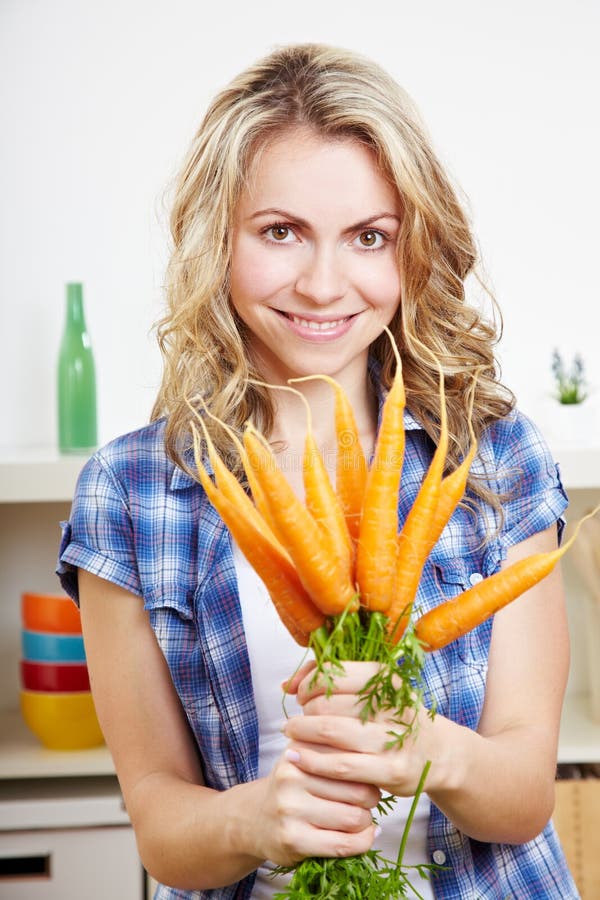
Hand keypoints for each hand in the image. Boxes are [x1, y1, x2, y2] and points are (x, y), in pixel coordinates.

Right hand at [252, 742, 380, 865]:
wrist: (254, 819)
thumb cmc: (293, 786)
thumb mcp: (307, 756)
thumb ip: (337, 749)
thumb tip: (378, 758)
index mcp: (300, 748)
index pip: (353, 757)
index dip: (369, 769)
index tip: (370, 774)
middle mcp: (292, 774)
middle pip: (359, 788)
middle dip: (372, 797)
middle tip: (368, 800)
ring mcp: (291, 808)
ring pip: (354, 817)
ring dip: (366, 822)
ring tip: (361, 818)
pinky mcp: (294, 839)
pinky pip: (344, 844)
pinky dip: (363, 842)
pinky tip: (365, 836)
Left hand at [282, 660, 440, 797]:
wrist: (437, 752)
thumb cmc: (393, 716)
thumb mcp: (373, 689)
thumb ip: (329, 679)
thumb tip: (287, 685)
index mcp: (386, 678)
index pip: (332, 673)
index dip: (308, 684)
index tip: (302, 694)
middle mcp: (392, 704)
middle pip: (327, 702)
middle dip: (304, 711)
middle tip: (298, 720)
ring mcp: (393, 738)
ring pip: (330, 731)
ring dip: (302, 734)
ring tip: (291, 736)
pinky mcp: (391, 770)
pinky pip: (340, 765)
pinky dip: (313, 761)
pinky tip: (299, 758)